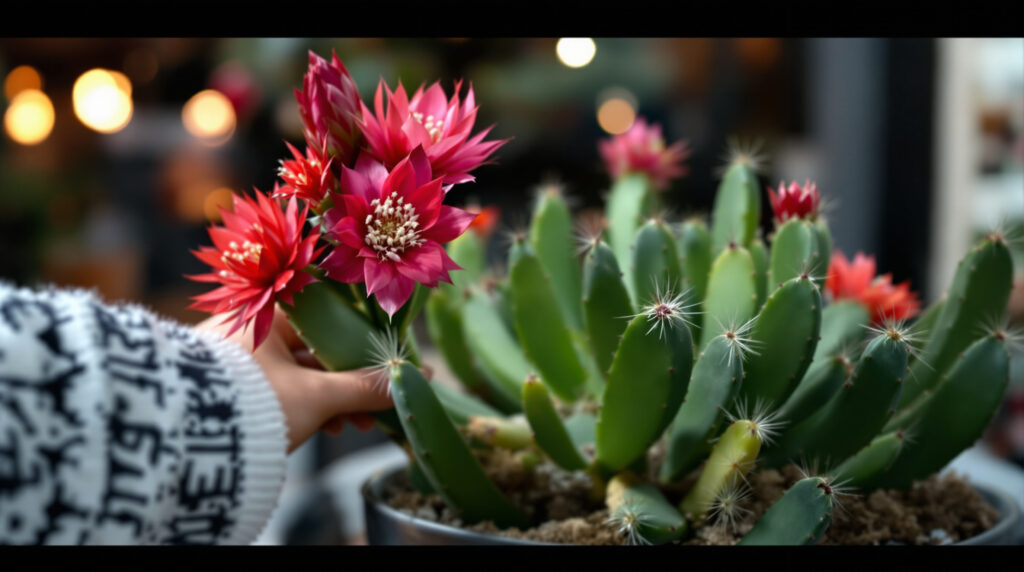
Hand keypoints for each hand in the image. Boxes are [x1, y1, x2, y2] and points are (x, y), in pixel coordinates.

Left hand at [197, 305, 392, 452]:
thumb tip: (413, 376)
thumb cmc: (251, 403)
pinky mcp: (226, 383)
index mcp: (268, 312)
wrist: (180, 442)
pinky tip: (322, 428)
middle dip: (349, 381)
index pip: (329, 317)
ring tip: (351, 425)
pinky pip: (278, 386)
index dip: (362, 345)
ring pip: (298, 371)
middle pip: (315, 348)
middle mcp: (249, 325)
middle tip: (374, 406)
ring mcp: (235, 355)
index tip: (385, 368)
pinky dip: (303, 404)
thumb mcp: (316, 397)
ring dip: (330, 398)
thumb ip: (365, 387)